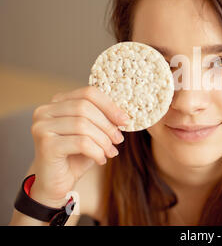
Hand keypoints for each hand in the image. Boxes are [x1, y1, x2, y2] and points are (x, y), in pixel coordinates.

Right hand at [29, 86, 128, 206]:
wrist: (57, 183)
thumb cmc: (76, 156)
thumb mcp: (92, 133)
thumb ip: (103, 119)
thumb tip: (123, 115)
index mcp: (57, 102)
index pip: (88, 93)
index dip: (109, 105)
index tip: (124, 120)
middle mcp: (45, 111)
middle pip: (85, 107)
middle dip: (107, 124)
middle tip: (118, 140)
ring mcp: (42, 127)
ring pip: (83, 125)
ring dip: (103, 140)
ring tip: (111, 152)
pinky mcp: (46, 144)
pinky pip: (81, 143)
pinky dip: (97, 152)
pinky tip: (101, 160)